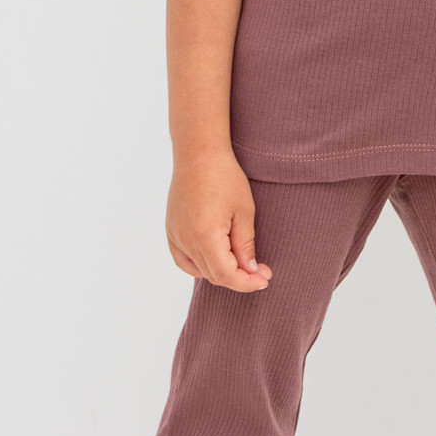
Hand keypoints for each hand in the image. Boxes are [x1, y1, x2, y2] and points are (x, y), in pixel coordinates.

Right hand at [165, 151, 273, 290]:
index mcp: (205, 236)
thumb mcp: (244, 211)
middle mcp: (186, 240)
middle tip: (260, 270)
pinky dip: (199, 266)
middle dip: (238, 277)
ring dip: (220, 272)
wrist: (199, 152)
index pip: (226, 275)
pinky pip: (184, 260)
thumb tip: (250, 271)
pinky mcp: (171, 229)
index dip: (246, 283)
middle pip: (213, 275)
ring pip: (198, 270)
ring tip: (240, 262)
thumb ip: (245, 245)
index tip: (265, 278)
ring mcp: (175, 235)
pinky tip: (215, 259)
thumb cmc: (225, 176)